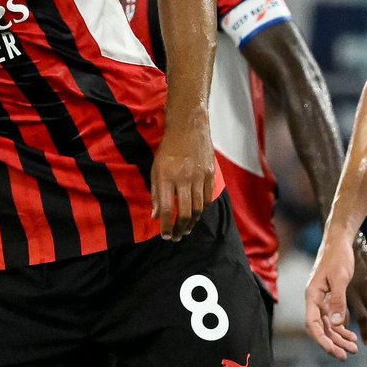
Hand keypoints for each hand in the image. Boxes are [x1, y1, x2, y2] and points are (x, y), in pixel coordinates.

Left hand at [152, 116, 212, 239]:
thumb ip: (156, 194)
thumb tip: (156, 216)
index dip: (166, 226)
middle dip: (180, 229)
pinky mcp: (210, 174)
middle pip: (185, 212)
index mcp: (166, 177)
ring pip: (198, 208)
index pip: (167, 209)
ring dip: (192, 222)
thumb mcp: (155, 170)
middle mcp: (183, 178)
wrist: (188, 128)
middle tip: (176, 237)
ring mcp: (199, 177)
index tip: (165, 236)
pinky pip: (208, 198)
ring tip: (186, 229)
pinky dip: (202, 210)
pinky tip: (197, 215)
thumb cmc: (168, 150)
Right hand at [304, 236, 359, 359]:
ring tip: (354, 348)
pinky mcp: (329, 298)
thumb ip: (338, 300)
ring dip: (339, 338)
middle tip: (348, 355)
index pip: (313, 324)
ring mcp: (321, 301)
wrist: (339, 242)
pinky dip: (342, 328)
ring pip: (328, 326)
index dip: (322, 340)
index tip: (335, 352)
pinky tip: (351, 335)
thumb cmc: (338, 257)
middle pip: (320, 329)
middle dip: (333, 343)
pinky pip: (333, 318)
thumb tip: (338, 323)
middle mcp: (314, 301)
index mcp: (312, 296)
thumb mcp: (340, 277)